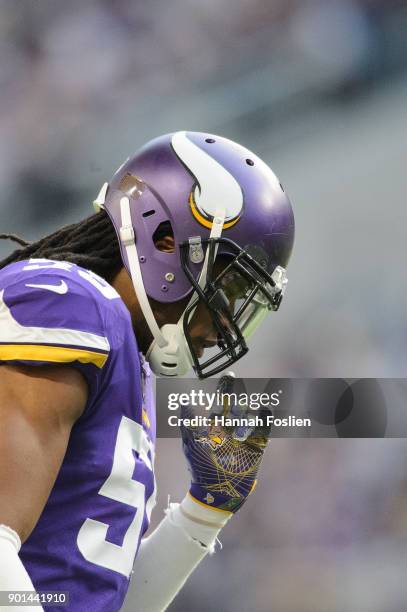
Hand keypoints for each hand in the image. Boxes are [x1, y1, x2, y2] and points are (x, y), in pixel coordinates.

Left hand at [180, 374, 270, 513]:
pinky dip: (265, 420)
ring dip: (248, 410)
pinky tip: (264, 410)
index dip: (226, 389)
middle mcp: (232, 428)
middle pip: (238, 406)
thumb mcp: (192, 442)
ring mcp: (245, 437)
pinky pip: (264, 431)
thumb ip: (188, 421)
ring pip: (250, 417)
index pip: (222, 402)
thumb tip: (184, 399)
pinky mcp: (257, 448)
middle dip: (238, 394)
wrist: (215, 492)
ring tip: (243, 408)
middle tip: (237, 383)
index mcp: (216, 425)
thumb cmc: (200, 467)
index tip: (230, 376)